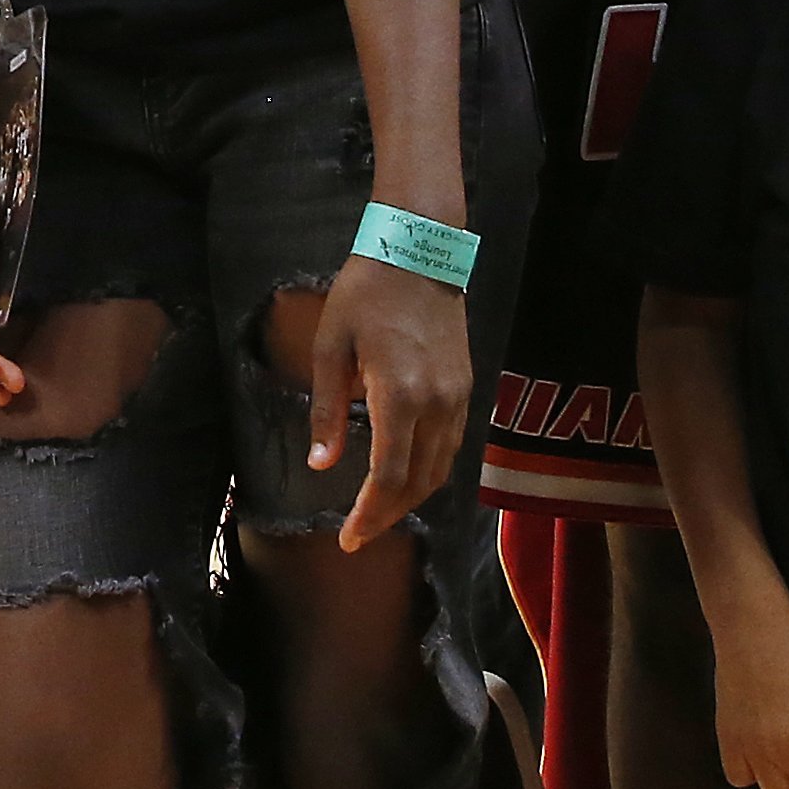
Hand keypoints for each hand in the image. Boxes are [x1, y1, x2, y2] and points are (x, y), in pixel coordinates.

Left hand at [301, 252, 472, 550]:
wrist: (419, 249)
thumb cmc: (365, 293)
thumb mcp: (330, 348)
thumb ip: (327, 410)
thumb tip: (322, 465)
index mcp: (399, 395)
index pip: (389, 476)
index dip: (371, 515)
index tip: (350, 539)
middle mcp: (437, 404)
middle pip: (419, 482)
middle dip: (389, 514)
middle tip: (359, 534)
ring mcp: (458, 397)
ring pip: (442, 469)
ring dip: (412, 497)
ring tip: (379, 512)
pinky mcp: (467, 387)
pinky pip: (453, 446)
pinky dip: (431, 471)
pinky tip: (407, 476)